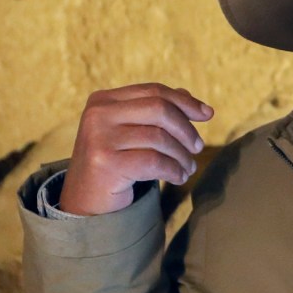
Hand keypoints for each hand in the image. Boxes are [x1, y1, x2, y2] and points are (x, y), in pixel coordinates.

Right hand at [60, 83, 212, 214]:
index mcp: (103, 100)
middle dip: (186, 129)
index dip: (184, 101)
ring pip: (159, 138)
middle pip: (159, 109)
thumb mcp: (130, 131)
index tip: (207, 114)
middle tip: (198, 147)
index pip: (153, 92)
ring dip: (182, 155)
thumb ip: (154, 112)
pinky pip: (155, 162)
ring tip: (189, 167)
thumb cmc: (113, 162)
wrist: (84, 201)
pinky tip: (179, 177)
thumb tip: (189, 97)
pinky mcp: (106, 164)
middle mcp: (98, 115)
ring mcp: (99, 138)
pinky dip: (174, 170)